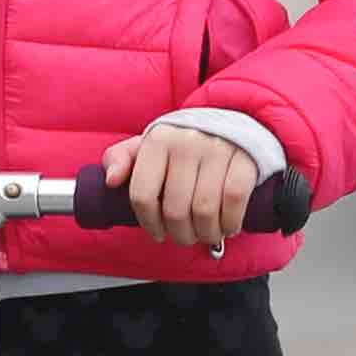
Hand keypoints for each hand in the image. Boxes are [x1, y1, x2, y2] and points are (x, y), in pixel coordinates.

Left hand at [98, 123, 262, 253]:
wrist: (236, 118)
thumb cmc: (186, 141)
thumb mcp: (150, 145)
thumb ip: (121, 158)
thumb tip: (111, 180)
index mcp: (158, 140)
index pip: (142, 194)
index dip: (148, 223)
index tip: (157, 233)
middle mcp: (186, 143)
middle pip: (175, 210)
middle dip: (180, 234)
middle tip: (185, 237)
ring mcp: (217, 150)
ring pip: (204, 211)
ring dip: (206, 234)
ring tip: (206, 234)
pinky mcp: (244, 159)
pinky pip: (233, 201)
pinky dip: (230, 223)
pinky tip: (228, 227)